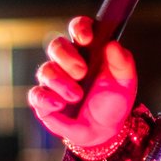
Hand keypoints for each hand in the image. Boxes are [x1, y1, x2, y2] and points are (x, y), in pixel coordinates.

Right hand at [28, 16, 137, 155]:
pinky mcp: (43, 100)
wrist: (105, 131)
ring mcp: (53, 81)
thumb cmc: (113, 102)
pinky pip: (36, 94)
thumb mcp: (125, 82)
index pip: (78, 28)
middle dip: (67, 57)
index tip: (86, 38)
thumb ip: (122, 62)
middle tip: (82, 72)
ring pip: (45, 70)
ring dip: (61, 83)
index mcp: (87, 51)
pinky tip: (60, 104)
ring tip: (77, 96)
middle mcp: (67, 62)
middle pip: (56, 45)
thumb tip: (112, 44)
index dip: (79, 28)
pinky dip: (47, 98)